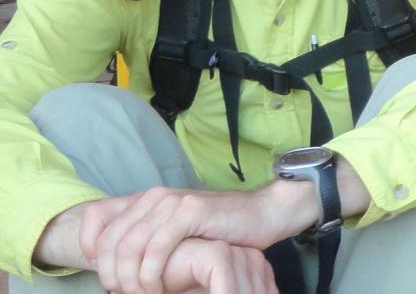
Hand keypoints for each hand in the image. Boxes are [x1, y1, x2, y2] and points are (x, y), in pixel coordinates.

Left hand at [77, 184, 309, 293]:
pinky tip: (159, 288)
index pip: (95, 217)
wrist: (264, 214)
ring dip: (130, 280)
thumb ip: (147, 238)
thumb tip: (111, 264)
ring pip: (129, 247)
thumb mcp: (175, 232)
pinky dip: (151, 274)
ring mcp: (172, 202)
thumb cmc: (219, 231)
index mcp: (146, 199)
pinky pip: (156, 248)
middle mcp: (154, 196)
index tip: (103, 272)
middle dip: (110, 276)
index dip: (86, 246)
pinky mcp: (191, 212)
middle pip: (108, 240)